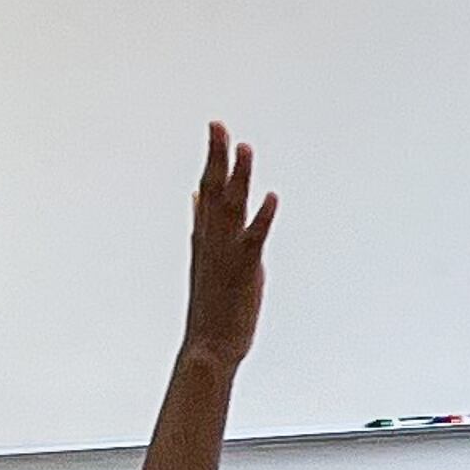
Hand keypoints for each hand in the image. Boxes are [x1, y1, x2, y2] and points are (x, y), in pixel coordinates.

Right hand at [184, 122, 277, 371]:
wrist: (210, 345)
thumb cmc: (213, 303)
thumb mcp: (205, 257)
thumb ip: (202, 223)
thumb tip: (198, 196)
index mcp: (205, 236)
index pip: (207, 188)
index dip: (213, 158)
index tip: (217, 129)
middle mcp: (212, 240)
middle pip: (213, 190)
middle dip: (217, 156)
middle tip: (218, 125)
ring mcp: (226, 254)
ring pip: (231, 208)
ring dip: (239, 178)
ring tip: (245, 147)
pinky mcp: (243, 270)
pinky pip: (253, 239)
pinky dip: (261, 217)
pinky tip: (271, 197)